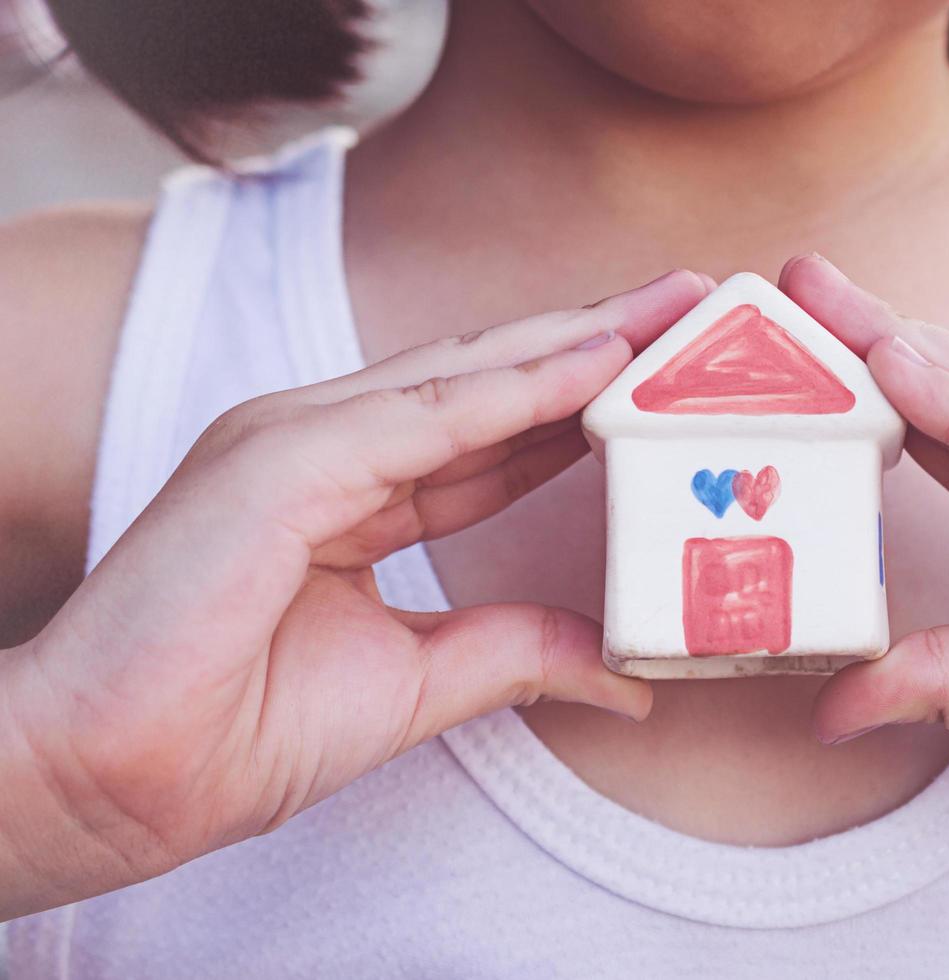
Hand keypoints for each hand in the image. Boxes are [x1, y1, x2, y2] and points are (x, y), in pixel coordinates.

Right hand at [0, 270, 711, 918]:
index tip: (668, 381)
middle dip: (595, 344)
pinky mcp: (279, 461)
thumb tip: (621, 669)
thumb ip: (516, 651)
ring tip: (669, 313)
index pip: (491, 432)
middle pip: (490, 381)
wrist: (116, 779)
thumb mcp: (416, 683)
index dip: (582, 402)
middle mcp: (326, 446)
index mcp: (349, 489)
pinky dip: (516, 387)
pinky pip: (424, 416)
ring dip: (574, 341)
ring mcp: (298, 440)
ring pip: (466, 376)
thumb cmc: (235, 730)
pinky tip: (596, 361)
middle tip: (692, 310)